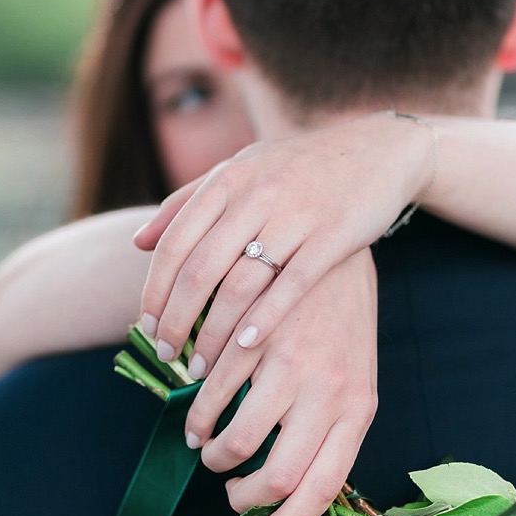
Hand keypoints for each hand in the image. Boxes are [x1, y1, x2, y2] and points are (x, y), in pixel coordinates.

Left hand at [133, 112, 430, 376]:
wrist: (377, 149)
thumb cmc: (295, 167)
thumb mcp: (238, 171)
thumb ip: (186, 203)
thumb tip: (138, 242)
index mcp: (226, 180)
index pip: (174, 244)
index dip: (154, 290)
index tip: (144, 326)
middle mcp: (255, 196)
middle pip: (200, 270)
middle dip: (176, 320)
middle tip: (165, 355)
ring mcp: (295, 216)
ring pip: (240, 285)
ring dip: (214, 332)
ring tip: (200, 367)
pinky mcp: (333, 237)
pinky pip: (291, 287)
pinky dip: (263, 320)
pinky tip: (243, 348)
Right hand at [184, 249, 378, 515]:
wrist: (337, 247)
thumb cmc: (341, 325)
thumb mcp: (351, 380)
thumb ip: (326, 429)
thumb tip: (293, 489)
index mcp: (359, 411)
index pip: (323, 489)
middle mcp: (330, 393)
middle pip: (280, 477)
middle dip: (243, 495)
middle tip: (228, 490)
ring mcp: (292, 365)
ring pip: (238, 439)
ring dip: (213, 452)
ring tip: (204, 445)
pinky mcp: (256, 336)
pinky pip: (214, 392)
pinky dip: (196, 410)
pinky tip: (194, 408)